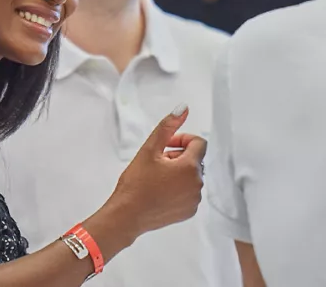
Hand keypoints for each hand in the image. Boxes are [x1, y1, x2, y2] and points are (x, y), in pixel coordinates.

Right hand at [107, 104, 206, 235]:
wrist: (126, 216)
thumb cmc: (135, 184)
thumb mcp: (149, 150)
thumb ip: (168, 127)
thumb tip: (183, 108)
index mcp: (190, 167)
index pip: (198, 143)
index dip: (182, 139)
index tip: (166, 145)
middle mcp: (197, 184)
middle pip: (194, 160)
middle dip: (178, 156)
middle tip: (156, 162)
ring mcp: (194, 200)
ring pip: (191, 176)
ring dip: (178, 172)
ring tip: (157, 177)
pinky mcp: (189, 211)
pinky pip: (189, 192)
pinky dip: (179, 188)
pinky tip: (160, 191)